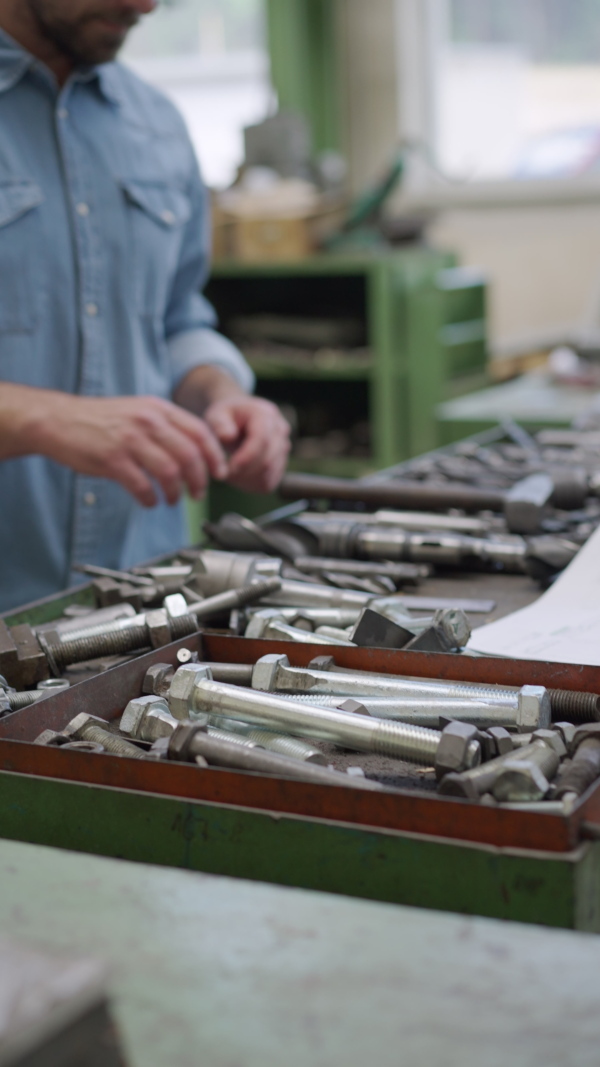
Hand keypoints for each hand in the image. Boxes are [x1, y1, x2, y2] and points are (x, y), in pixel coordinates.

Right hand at [28, 393, 227, 506]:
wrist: (58, 420)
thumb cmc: (98, 420)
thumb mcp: (138, 410)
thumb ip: (165, 425)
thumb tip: (194, 449)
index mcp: (158, 409)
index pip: (200, 432)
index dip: (215, 456)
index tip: (220, 473)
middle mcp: (148, 422)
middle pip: (190, 455)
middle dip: (199, 480)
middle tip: (198, 494)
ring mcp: (130, 440)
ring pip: (170, 471)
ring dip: (176, 492)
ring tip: (172, 500)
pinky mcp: (112, 460)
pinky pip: (142, 485)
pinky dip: (151, 498)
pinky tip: (150, 501)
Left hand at [203, 396, 290, 492]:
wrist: (238, 419)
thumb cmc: (226, 417)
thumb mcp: (216, 415)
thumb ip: (219, 424)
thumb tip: (228, 436)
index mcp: (265, 414)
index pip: (263, 439)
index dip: (247, 457)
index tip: (229, 468)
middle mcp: (280, 430)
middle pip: (268, 459)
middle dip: (244, 471)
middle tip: (222, 473)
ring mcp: (283, 448)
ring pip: (269, 473)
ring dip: (246, 480)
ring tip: (227, 474)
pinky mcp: (280, 464)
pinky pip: (268, 483)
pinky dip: (250, 485)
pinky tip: (236, 478)